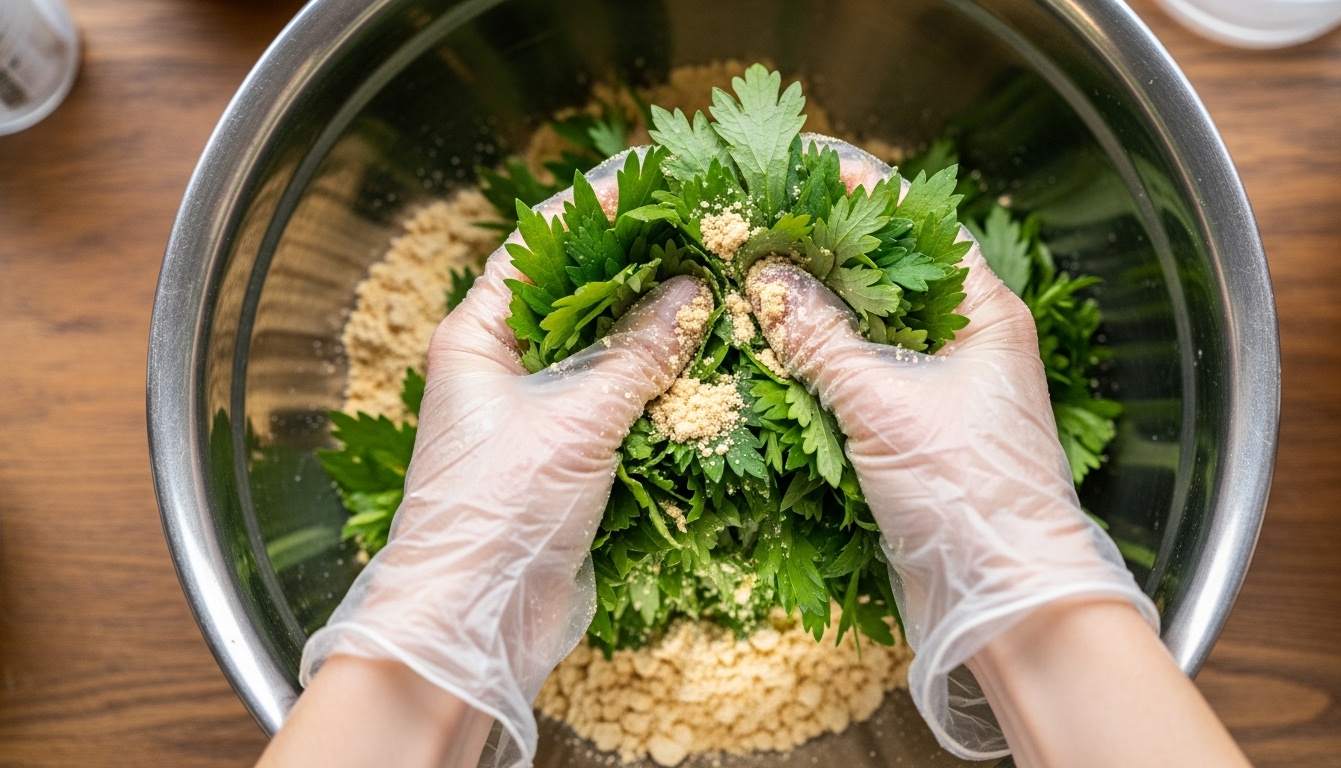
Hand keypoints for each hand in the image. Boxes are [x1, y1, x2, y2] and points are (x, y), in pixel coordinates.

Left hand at [300, 160, 712, 767]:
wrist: (474, 620)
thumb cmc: (496, 511)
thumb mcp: (574, 421)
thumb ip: (637, 355)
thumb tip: (691, 291)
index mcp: (476, 337)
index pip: (537, 245)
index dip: (594, 209)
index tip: (654, 181)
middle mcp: (500, 364)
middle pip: (573, 291)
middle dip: (634, 263)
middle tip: (700, 232)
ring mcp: (532, 410)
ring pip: (599, 347)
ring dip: (650, 323)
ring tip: (712, 285)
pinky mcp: (561, 453)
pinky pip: (613, 398)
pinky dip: (653, 380)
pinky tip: (700, 360)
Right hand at [745, 239, 1157, 758]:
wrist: (1001, 595)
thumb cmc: (970, 493)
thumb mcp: (885, 404)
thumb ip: (821, 339)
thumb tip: (766, 277)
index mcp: (982, 313)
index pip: (922, 221)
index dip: (863, 189)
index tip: (802, 166)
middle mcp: (966, 341)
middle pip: (890, 269)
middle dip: (826, 248)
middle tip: (761, 226)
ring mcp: (941, 387)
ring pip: (871, 326)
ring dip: (817, 307)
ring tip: (755, 279)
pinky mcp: (915, 430)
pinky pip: (860, 377)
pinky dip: (820, 362)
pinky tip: (774, 351)